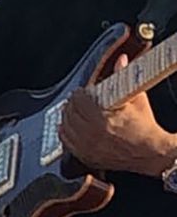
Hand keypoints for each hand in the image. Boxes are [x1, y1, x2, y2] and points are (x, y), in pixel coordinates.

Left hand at [61, 65, 176, 176]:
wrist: (151, 152)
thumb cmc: (144, 127)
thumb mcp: (136, 98)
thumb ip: (124, 77)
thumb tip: (121, 60)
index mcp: (103, 118)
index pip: (79, 100)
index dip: (79, 93)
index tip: (82, 91)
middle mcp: (93, 134)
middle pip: (70, 113)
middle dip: (72, 104)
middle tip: (76, 100)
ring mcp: (88, 147)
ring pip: (65, 128)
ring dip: (66, 117)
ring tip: (72, 111)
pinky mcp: (88, 157)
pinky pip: (67, 143)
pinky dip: (65, 133)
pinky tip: (68, 127)